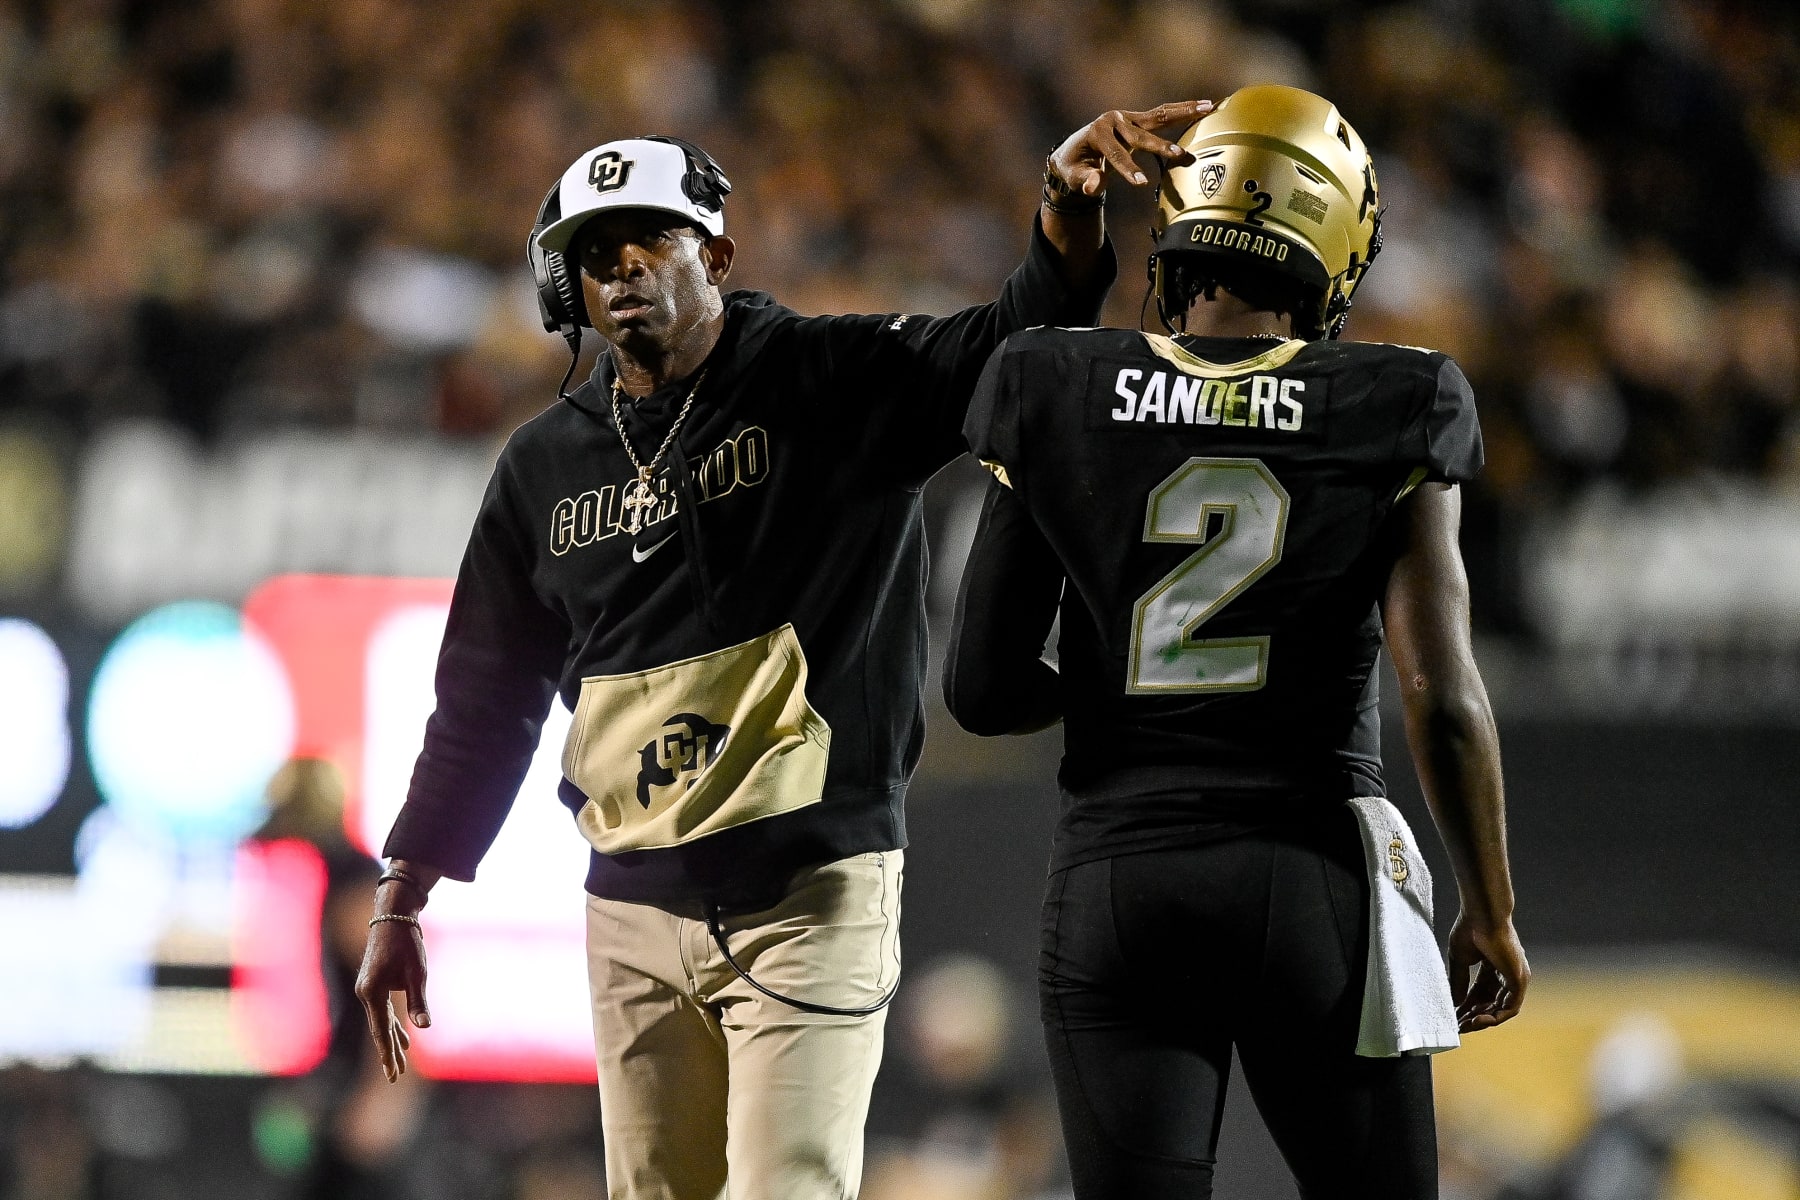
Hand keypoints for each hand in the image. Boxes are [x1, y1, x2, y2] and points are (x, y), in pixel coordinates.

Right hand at [353, 916, 431, 1081]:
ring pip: (381, 1021)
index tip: (392, 1072)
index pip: (380, 1030)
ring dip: (391, 1040)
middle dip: (389, 1053)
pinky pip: (383, 1010)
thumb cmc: (406, 943)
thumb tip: (423, 1027)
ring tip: (399, 1063)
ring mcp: (368, 989)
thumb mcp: (416, 973)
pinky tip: (403, 1037)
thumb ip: (417, 1001)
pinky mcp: (375, 984)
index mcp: (372, 992)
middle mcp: (366, 993)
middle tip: (395, 1077)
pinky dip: (392, 1024)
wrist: (393, 916)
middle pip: (378, 1029)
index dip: (387, 1052)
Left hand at [1048, 100, 1214, 198]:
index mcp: (1097, 133)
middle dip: (1160, 147)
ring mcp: (1128, 117)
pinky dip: (1184, 111)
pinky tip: (1206, 106)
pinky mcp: (1139, 119)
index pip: (1115, 153)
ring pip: (1159, 116)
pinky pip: (1163, 115)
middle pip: (1140, 135)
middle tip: (1180, 156)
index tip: (1141, 183)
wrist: (1074, 150)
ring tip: (1208, 108)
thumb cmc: (1074, 167)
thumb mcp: (1074, 177)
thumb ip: (1085, 181)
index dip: (1127, 168)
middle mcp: (1114, 120)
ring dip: (1184, 113)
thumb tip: (1096, 185)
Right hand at [1447, 913, 1527, 1032]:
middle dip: (1473, 1016)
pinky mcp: (1519, 981)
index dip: (1467, 1006)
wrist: (1482, 915)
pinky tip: (1477, 1020)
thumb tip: (1454, 1002)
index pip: (1481, 994)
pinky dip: (1495, 1017)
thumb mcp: (1460, 960)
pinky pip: (1510, 1008)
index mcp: (1494, 968)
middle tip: (1457, 1025)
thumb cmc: (1470, 929)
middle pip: (1491, 1004)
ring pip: (1501, 1009)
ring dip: (1483, 1020)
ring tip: (1465, 1025)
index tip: (1453, 1015)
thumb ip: (1459, 981)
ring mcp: (1515, 978)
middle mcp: (1507, 975)